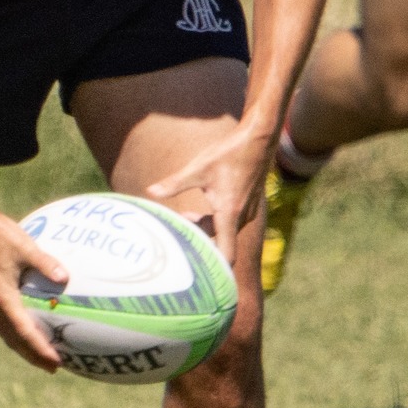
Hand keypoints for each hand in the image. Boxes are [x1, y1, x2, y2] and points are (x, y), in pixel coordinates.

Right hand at [0, 204, 68, 372]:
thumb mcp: (25, 246)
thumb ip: (45, 263)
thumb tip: (65, 278)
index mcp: (1, 297)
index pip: (24, 331)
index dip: (40, 349)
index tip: (56, 361)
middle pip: (13, 339)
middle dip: (32, 355)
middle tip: (53, 367)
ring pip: (4, 332)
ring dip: (22, 346)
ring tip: (39, 355)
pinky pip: (0, 321)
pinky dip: (13, 331)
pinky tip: (24, 328)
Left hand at [145, 117, 275, 268]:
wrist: (257, 139)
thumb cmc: (228, 153)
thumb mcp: (198, 168)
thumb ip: (174, 183)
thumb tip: (150, 192)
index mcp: (230, 213)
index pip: (227, 255)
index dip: (214, 268)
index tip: (195, 268)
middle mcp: (241, 217)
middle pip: (219, 242)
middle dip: (198, 239)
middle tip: (176, 229)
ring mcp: (247, 211)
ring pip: (223, 231)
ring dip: (203, 228)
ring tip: (183, 216)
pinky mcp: (247, 204)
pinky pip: (229, 222)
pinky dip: (213, 221)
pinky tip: (196, 210)